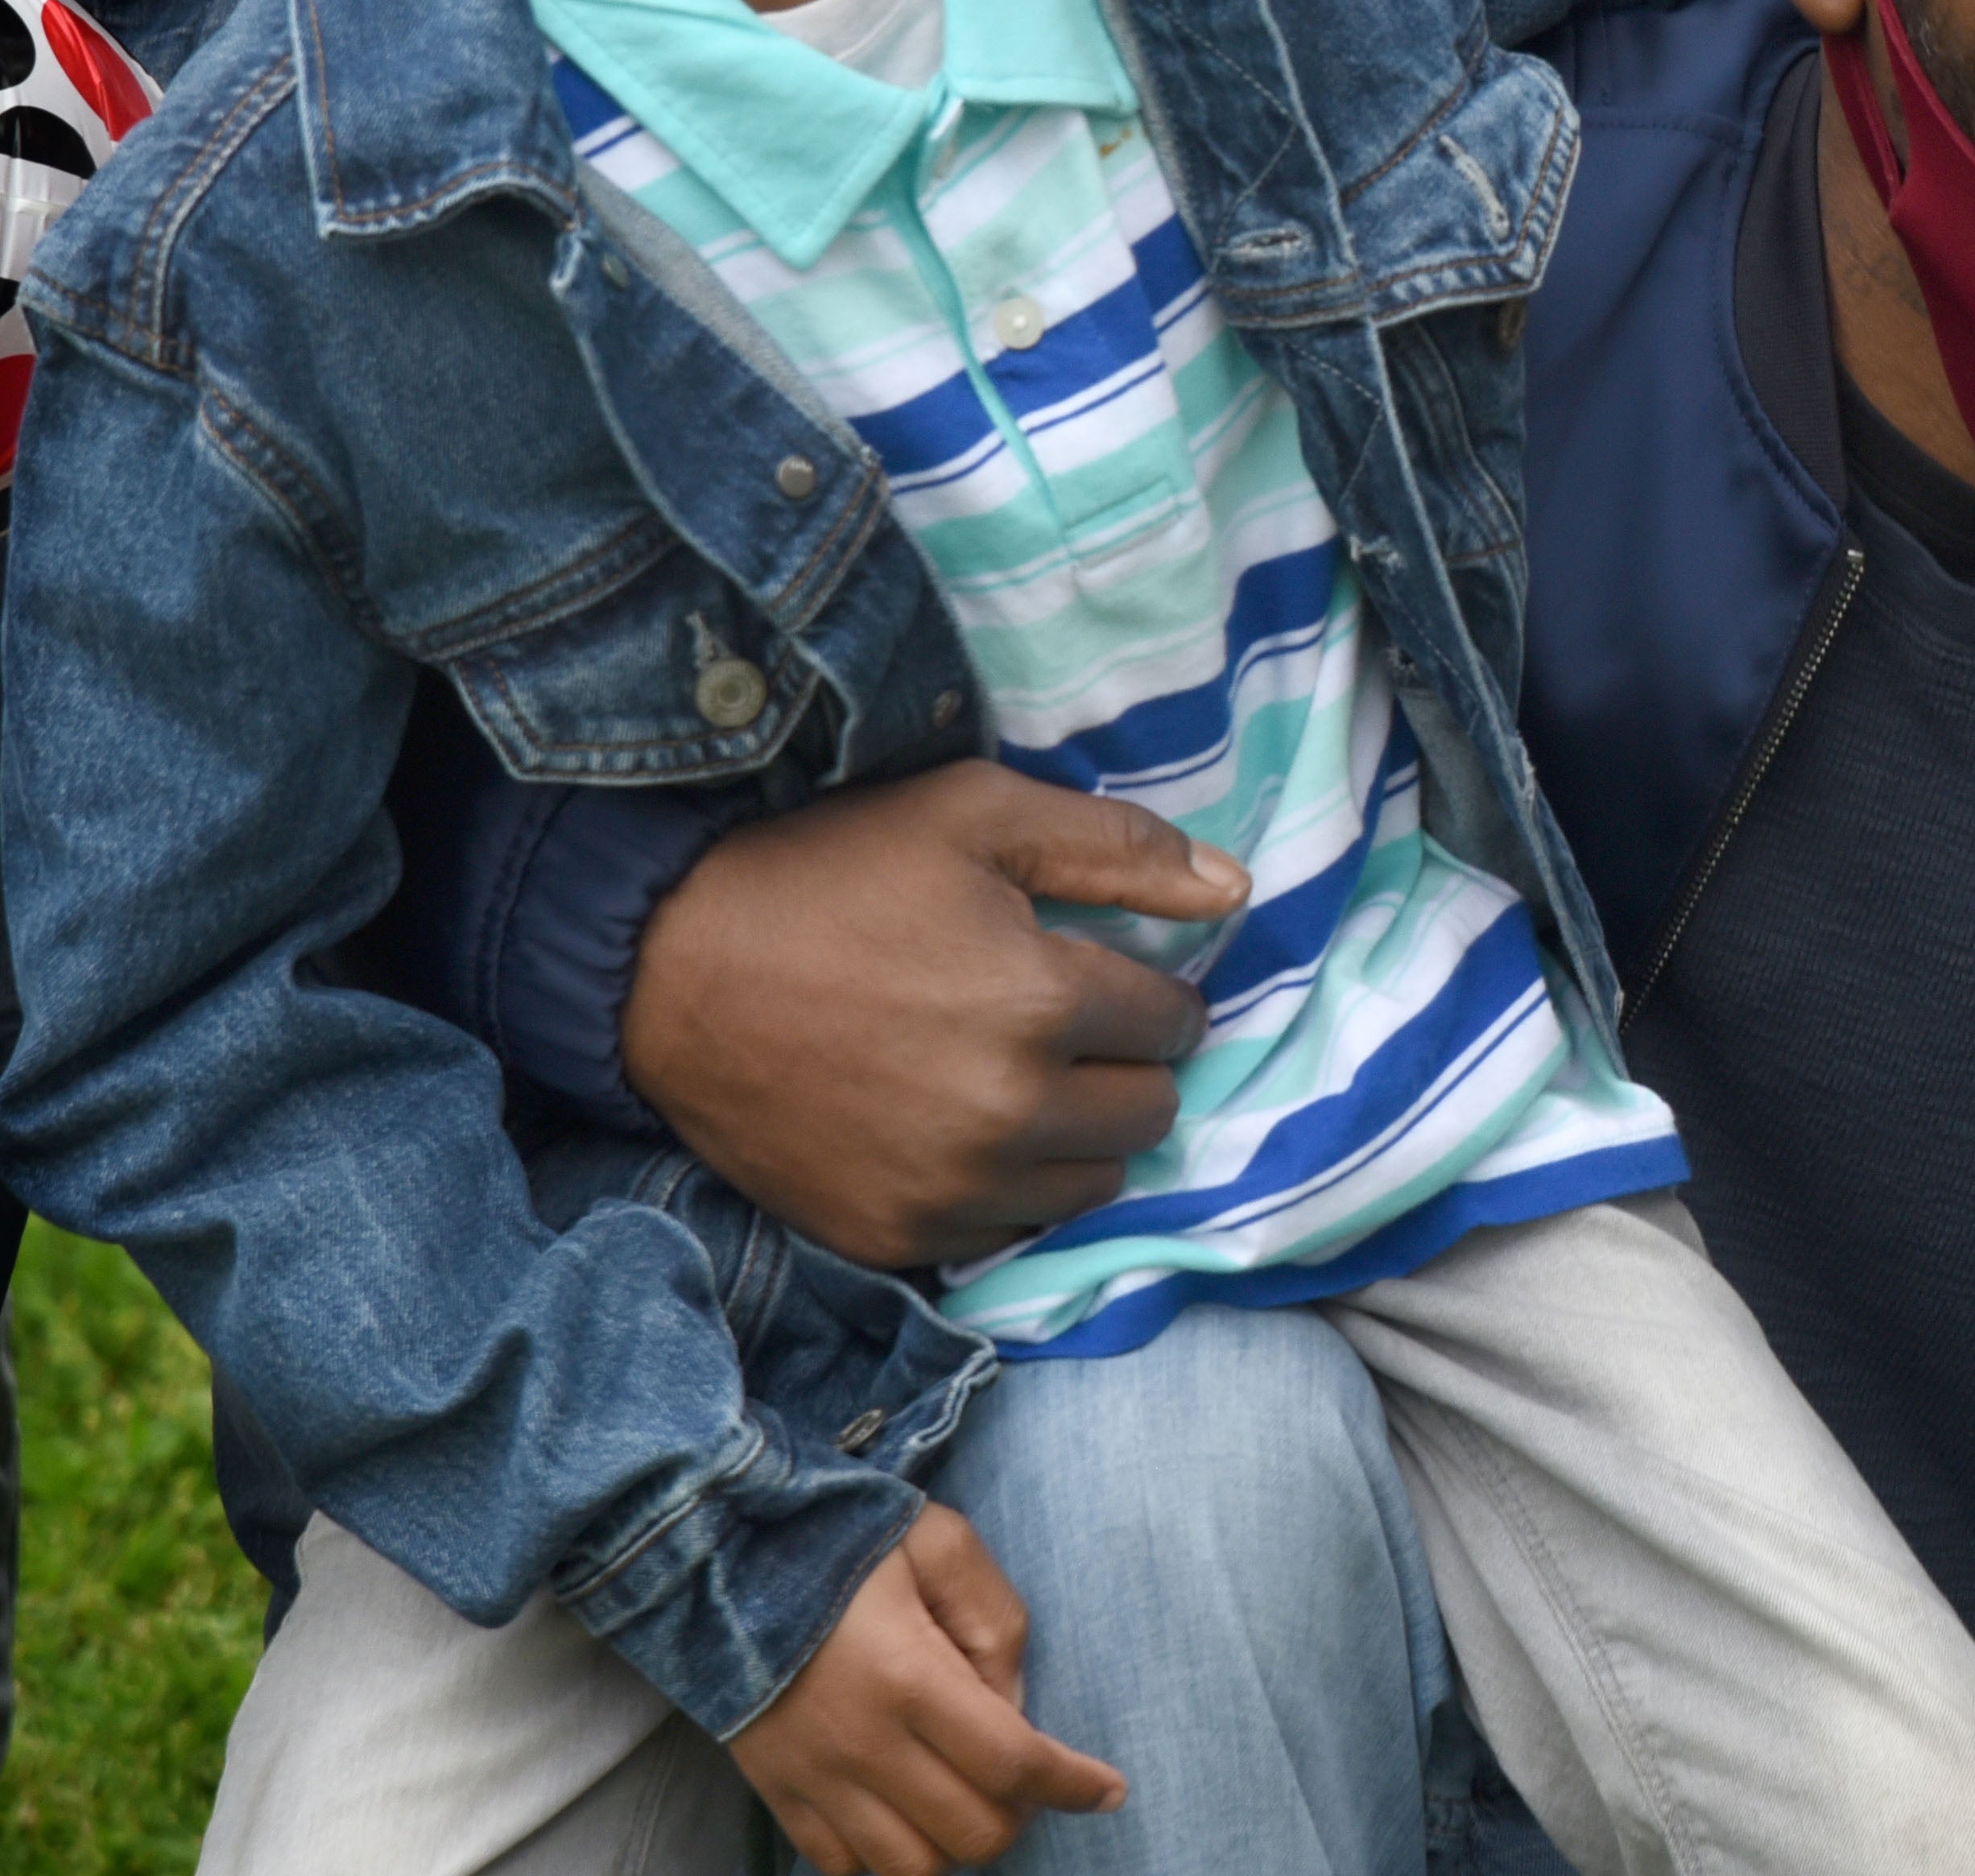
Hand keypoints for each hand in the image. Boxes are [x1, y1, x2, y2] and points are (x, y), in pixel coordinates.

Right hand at [622, 761, 1247, 1271]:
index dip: (1151, 991)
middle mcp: (1009, 1114)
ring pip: (1090, 1183)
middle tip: (1066, 1026)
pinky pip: (1007, 1231)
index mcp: (1042, 1004)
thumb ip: (1121, 849)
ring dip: (1078, 1134)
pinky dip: (1005, 1187)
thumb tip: (1235, 888)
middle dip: (1126, 1065)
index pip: (1175, 1022)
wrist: (665, 969)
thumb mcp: (977, 814)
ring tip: (1018, 1078)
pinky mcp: (892, 1235)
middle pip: (1149, 1113)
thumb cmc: (829, 874)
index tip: (1107, 974)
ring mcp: (949, 1188)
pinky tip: (960, 1129)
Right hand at [731, 1506, 1123, 1875]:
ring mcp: (815, 1780)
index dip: (1073, 1786)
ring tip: (969, 1797)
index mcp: (910, 1678)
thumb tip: (1014, 1703)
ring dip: (957, 1844)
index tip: (1108, 1791)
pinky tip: (909, 1815)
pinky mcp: (779, 1794)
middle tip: (1024, 1775)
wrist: (719, 1558)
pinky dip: (890, 1859)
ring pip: (912, 1869)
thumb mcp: (939, 1542)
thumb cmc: (844, 1539)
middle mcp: (863, 1745)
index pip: (1013, 1762)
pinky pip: (844, 1869)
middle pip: (971, 1832)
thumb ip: (994, 1619)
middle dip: (1019, 1813)